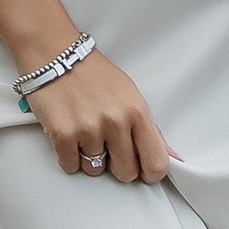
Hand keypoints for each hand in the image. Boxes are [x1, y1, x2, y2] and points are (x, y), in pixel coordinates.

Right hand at [27, 49, 177, 183]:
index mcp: (137, 112)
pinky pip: (70, 166)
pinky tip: (70, 135)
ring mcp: (88, 129)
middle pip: (126, 173)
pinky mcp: (61, 135)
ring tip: (85, 133)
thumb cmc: (95, 74)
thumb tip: (173, 157)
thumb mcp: (131, 95)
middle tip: (109, 147)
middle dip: (117, 166)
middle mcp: (115, 122)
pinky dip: (69, 156)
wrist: (55, 54)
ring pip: (95, 171)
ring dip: (90, 158)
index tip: (142, 170)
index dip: (149, 173)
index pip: (156, 163)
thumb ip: (152, 130)